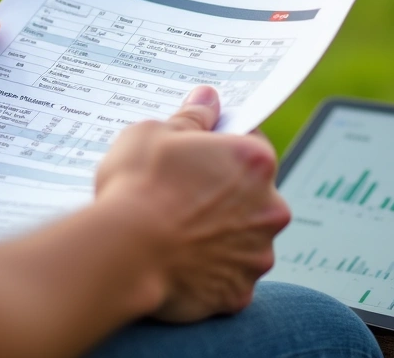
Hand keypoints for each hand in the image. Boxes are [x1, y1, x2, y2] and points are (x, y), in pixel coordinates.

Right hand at [94, 86, 290, 322]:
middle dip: (225, 196)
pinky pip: (228, 279)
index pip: (251, 146)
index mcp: (255, 162)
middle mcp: (270, 208)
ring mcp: (257, 255)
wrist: (122, 252)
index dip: (223, 149)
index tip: (199, 157)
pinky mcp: (239, 293)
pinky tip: (178, 264)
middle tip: (182, 197)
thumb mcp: (154, 134)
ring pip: (244, 240)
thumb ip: (191, 118)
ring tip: (176, 234)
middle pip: (253, 196)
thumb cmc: (137, 186)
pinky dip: (209, 274)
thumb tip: (207, 100)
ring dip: (221, 237)